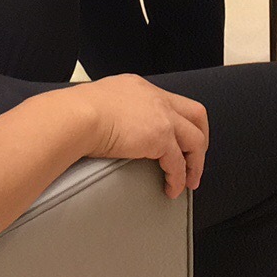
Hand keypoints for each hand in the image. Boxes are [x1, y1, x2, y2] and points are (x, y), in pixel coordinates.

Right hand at [66, 74, 208, 197]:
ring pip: (195, 140)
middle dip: (200, 139)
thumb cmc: (76, 112)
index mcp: (141, 88)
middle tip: (195, 160)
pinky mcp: (161, 137)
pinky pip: (178, 163)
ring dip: (195, 163)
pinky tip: (172, 188)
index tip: (179, 140)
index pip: (172, 102)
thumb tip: (108, 126)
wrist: (76, 117)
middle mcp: (156, 98)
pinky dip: (178, 179)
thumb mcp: (101, 101)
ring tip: (189, 181)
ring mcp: (162, 116)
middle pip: (197, 115)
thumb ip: (113, 110)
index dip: (181, 122)